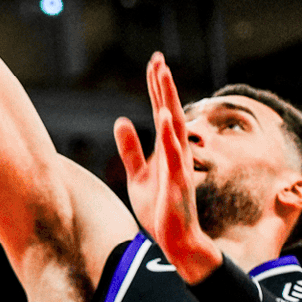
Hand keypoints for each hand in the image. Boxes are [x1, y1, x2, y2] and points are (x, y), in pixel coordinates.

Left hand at [114, 54, 221, 283]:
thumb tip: (121, 120)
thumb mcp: (138, 176)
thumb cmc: (160, 210)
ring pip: (176, 128)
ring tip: (162, 78)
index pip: (161, 111)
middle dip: (164, 86)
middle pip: (171, 112)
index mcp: (167, 150)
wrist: (176, 241)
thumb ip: (130, 149)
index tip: (155, 62)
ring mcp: (179, 167)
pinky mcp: (178, 184)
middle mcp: (176, 153)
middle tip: (159, 59)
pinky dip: (170, 137)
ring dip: (169, 102)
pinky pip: (175, 157)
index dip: (157, 88)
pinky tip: (164, 119)